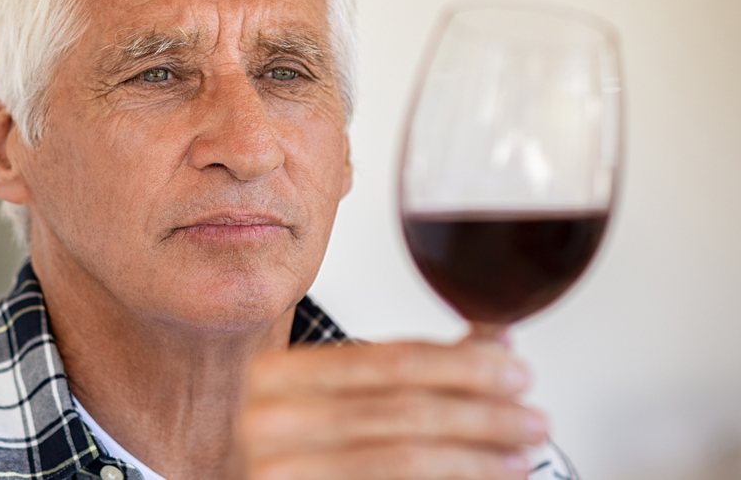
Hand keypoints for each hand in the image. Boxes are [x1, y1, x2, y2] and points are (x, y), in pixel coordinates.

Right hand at [234, 341, 547, 479]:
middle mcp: (267, 421)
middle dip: (483, 412)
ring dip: (476, 457)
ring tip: (521, 455)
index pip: (390, 359)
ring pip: (404, 458)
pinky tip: (482, 479)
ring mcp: (278, 470)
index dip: (463, 364)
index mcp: (276, 373)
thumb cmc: (297, 450)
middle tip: (533, 417)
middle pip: (404, 409)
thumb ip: (408, 366)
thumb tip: (497, 335)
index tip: (515, 370)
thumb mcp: (338, 396)